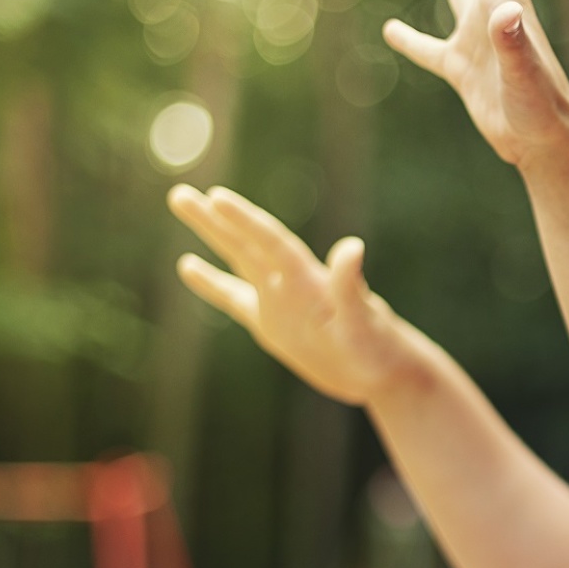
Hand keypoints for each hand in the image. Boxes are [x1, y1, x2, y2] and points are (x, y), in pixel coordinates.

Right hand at [169, 185, 418, 406]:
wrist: (389, 374)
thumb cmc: (381, 350)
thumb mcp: (365, 324)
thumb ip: (351, 288)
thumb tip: (353, 245)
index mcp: (309, 281)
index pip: (272, 244)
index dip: (245, 222)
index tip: (216, 198)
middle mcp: (290, 284)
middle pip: (248, 244)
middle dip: (216, 220)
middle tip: (180, 193)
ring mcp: (279, 302)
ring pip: (238, 260)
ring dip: (211, 234)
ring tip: (183, 201)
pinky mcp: (273, 325)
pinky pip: (235, 298)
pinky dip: (212, 283)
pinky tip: (188, 265)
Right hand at [383, 0, 568, 171]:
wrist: (545, 145)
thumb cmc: (542, 108)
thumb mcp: (524, 73)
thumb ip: (512, 41)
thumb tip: (504, 10)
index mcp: (506, 0)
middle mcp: (492, 11)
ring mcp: (477, 39)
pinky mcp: (463, 69)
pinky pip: (430, 48)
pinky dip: (409, 39)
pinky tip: (390, 30)